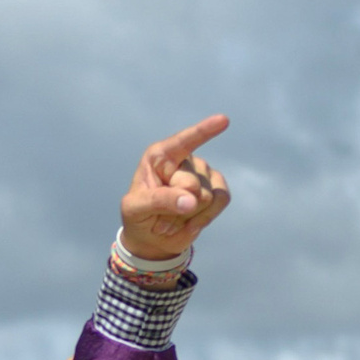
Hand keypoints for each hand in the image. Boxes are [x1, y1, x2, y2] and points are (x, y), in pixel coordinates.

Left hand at [118, 116, 230, 260]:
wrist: (152, 239)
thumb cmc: (139, 217)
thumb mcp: (136, 209)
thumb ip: (160, 201)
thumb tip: (192, 199)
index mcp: (159, 156)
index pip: (183, 142)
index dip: (203, 131)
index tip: (223, 120)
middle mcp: (183, 160)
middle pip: (192, 184)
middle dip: (176, 207)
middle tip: (159, 215)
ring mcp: (202, 173)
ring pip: (207, 196)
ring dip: (188, 215)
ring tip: (172, 218)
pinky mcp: (216, 188)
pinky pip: (221, 199)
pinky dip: (205, 217)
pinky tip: (190, 223)